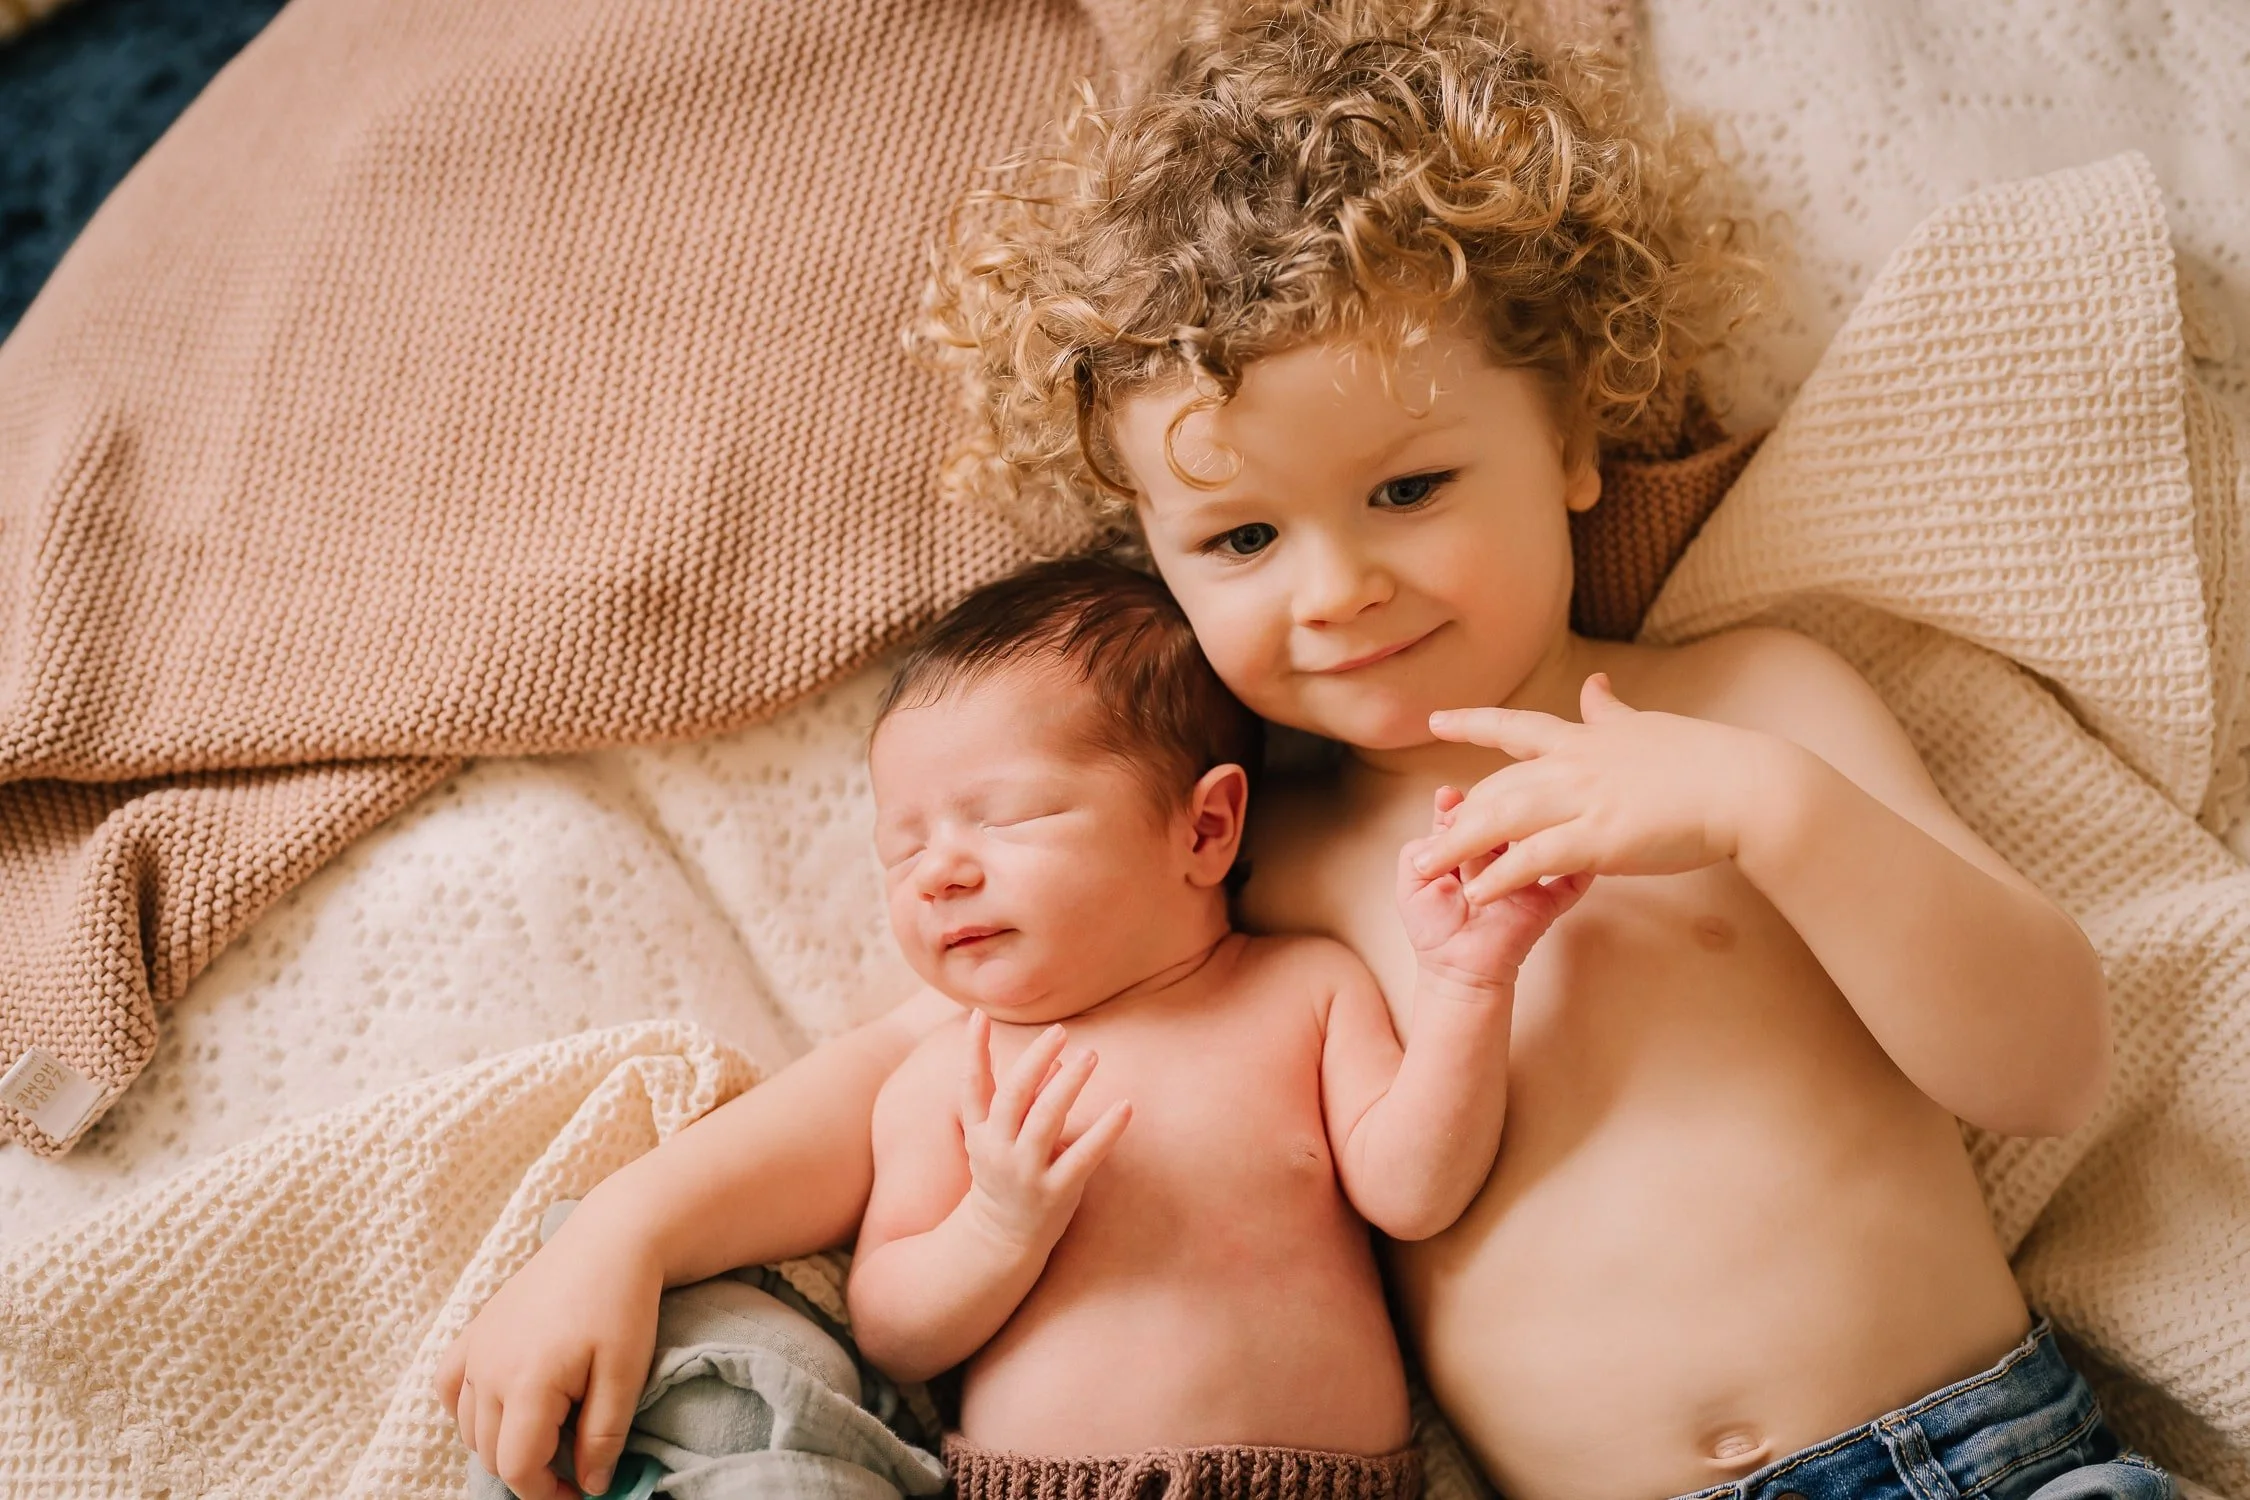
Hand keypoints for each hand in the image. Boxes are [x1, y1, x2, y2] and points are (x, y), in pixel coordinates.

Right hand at [435, 1214, 661, 1499]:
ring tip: (549, 1430)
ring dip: (502, 1441)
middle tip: (572, 1460)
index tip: (579, 1491)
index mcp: (526, 1383)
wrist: (610, 1239)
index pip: (518, 1467)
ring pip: (469, 1426)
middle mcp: (488, 1368)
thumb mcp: (626, 1374)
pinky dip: (468, 1409)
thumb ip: (603, 1436)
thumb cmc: (623, 1303)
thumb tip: (590, 1485)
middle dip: (529, 1469)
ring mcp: (475, 1348)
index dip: (547, 1493)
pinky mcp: (474, 1330)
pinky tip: (501, 1407)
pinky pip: (450, 1387)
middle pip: (491, 1452)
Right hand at [958, 1011, 1131, 1250]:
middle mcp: (998, 1150)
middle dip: (1036, 1060)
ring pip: (1046, 1119)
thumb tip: (1060, 1060)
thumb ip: (1026, 1101)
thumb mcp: (1001, 1139)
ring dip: (1069, 1084)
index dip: (972, 1050)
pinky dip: (1105, 1130)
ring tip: (1091, 1055)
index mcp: (978, 1133)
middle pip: (1014, 1096)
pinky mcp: (1057, 1192)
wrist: (1001, 1239)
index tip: (978, 1015)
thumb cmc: (1004, 1175)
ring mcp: (1026, 1172)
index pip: (971, 1085)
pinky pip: (1084, 1156)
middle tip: (1060, 1031)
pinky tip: (1125, 1106)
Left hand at [1399, 785, 1592, 985]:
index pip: (1471, 818)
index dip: (1463, 806)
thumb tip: (1441, 820)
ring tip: (1532, 816)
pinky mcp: (1544, 903)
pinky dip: (1579, 871)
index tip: (1452, 796)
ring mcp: (1524, 878)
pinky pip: (1570, 885)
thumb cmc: (1432, 928)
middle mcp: (1498, 859)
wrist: (1457, 972)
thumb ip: (1419, 850)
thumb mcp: (1412, 883)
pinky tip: (1583, 854)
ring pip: (1536, 845)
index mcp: (1468, 851)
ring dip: (1536, 830)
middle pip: (1505, 825)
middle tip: (1485, 809)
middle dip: (1497, 813)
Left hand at [1413, 673, 1774, 902]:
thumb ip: (1612, 711)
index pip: (1515, 726)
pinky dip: (1502, 875)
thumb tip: (1594, 684)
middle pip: (1499, 784)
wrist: (1747, 786)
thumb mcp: (1648, 724)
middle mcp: (1575, 764)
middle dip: (1458, 812)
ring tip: (1427, 868)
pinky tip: (1478, 894)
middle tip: (1425, 837)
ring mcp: (1586, 800)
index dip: (1472, 724)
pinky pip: (1536, 858)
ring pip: (1504, 818)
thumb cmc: (1707, 759)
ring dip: (1460, 845)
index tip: (1436, 722)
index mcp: (1586, 738)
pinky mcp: (1601, 838)